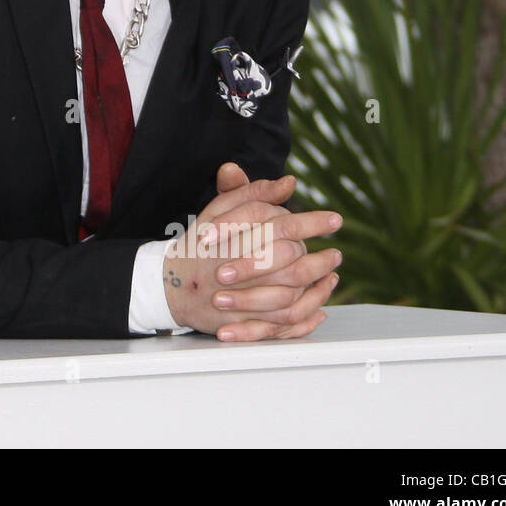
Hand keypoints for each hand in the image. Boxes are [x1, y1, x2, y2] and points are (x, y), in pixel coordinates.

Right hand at [163, 165, 341, 340]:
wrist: (169, 285)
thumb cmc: (198, 246)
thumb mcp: (218, 212)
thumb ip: (252, 194)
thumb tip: (288, 182)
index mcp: (232, 237)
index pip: (281, 226)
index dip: (313, 222)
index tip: (336, 220)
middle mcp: (235, 267)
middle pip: (290, 262)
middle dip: (320, 258)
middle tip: (337, 253)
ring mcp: (238, 297)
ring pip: (290, 294)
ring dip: (318, 286)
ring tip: (332, 275)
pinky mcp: (242, 322)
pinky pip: (282, 322)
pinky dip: (307, 315)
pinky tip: (320, 306)